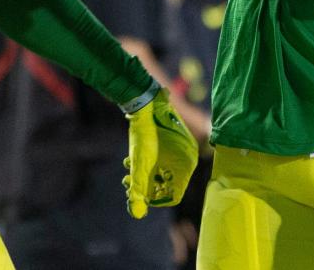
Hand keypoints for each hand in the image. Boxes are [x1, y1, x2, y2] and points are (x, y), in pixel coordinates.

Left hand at [122, 88, 198, 218]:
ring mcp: (180, 148)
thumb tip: (136, 214)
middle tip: (128, 183)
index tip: (138, 198)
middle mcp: (187, 157)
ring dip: (143, 176)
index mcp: (186, 164)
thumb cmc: (144, 132)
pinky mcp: (172, 141)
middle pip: (167, 184)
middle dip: (145, 186)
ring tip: (126, 172)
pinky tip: (130, 160)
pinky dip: (147, 164)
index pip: (174, 195)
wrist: (143, 100)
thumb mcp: (139, 164)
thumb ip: (139, 189)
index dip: (155, 201)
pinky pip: (162, 160)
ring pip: (162, 172)